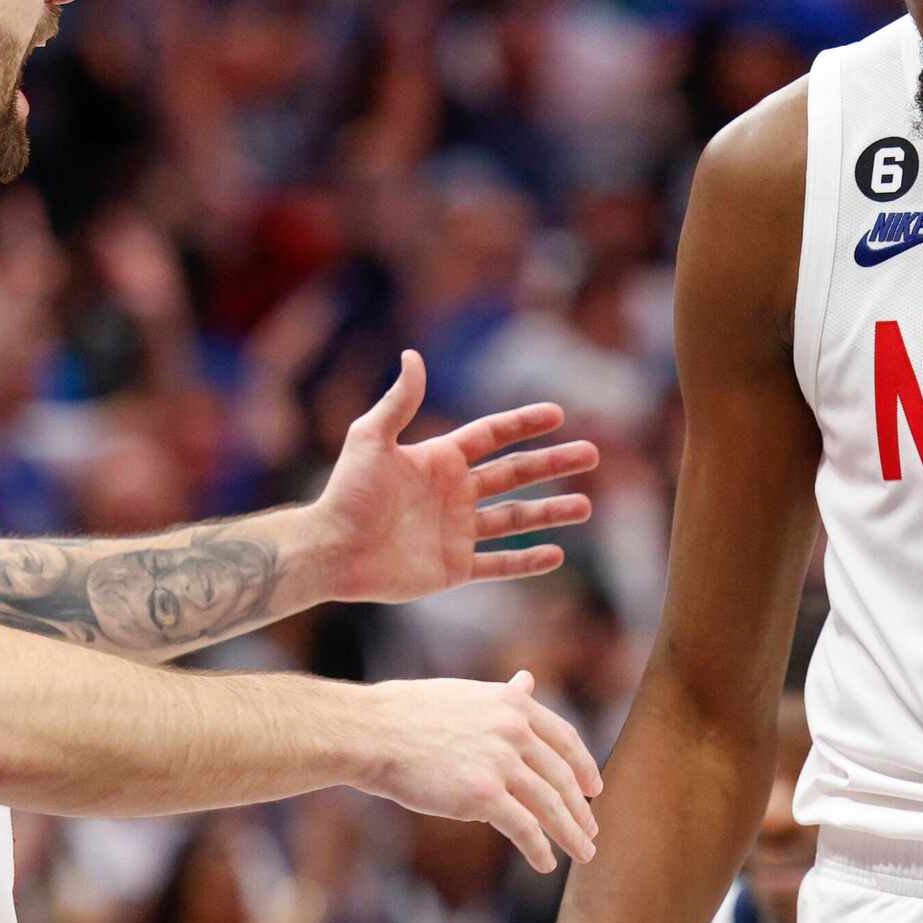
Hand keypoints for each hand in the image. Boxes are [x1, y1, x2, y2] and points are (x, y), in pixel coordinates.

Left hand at [308, 350, 599, 603]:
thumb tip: (413, 355)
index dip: (524, 423)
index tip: (558, 414)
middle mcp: (454, 493)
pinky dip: (528, 561)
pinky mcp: (453, 568)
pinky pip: (498, 563)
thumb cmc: (346, 493)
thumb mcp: (370, 438)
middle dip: (554, 464)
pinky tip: (557, 554)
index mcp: (440, 460)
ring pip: (516, 519)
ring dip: (551, 512)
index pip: (492, 436)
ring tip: (586, 506)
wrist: (330, 551)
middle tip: (592, 453)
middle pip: (516, 474)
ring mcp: (457, 531)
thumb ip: (399, 401)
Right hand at [361, 672, 603, 871]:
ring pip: (550, 805)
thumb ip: (503, 695)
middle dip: (580, 807)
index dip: (583, 765)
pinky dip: (539, 849)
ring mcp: (500, 763)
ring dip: (571, 832)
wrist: (371, 733)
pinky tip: (546, 863)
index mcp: (514, 704)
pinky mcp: (483, 796)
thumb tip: (528, 681)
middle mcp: (515, 731)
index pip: (564, 738)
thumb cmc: (407, 713)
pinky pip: (524, 828)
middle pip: (562, 776)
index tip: (593, 786)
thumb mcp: (466, 694)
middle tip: (591, 829)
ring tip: (583, 851)